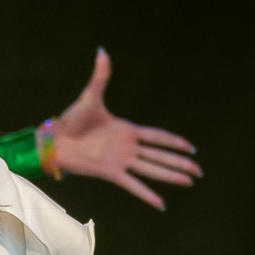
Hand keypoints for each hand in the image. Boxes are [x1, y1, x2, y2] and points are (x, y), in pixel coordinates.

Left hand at [46, 50, 201, 208]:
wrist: (54, 139)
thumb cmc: (71, 120)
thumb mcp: (90, 96)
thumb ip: (101, 76)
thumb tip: (102, 50)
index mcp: (127, 130)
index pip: (157, 136)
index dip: (174, 141)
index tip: (191, 147)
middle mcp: (128, 148)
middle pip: (161, 156)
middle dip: (181, 163)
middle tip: (200, 171)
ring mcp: (121, 161)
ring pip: (154, 170)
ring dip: (172, 176)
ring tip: (190, 182)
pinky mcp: (111, 172)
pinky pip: (134, 185)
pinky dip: (147, 195)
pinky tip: (161, 205)